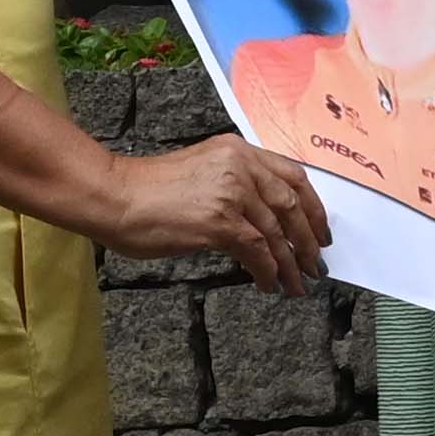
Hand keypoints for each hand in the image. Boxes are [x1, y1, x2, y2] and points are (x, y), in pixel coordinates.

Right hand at [102, 135, 329, 292]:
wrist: (114, 196)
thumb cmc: (148, 190)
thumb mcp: (202, 171)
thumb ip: (233, 184)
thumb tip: (262, 219)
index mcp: (238, 150)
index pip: (292, 176)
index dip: (313, 207)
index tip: (320, 229)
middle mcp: (240, 166)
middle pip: (292, 205)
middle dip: (308, 239)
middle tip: (315, 264)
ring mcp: (232, 193)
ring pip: (277, 233)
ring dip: (290, 264)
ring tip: (296, 284)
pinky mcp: (220, 222)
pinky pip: (258, 251)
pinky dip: (268, 272)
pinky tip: (269, 284)